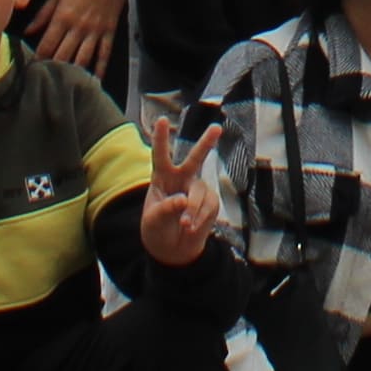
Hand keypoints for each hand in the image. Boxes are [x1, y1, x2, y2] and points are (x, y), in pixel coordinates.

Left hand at [31, 0, 131, 73]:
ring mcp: (95, 31)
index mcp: (62, 17)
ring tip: (66, 86)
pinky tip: (95, 81)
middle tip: (45, 83)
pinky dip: (100, 69)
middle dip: (53, 70)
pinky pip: (104, 54)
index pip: (47, 45)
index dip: (38, 59)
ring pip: (83, 59)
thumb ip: (43, 14)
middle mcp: (78, 28)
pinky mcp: (109, 31)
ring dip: (74, 73)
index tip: (31, 70)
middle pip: (63, 56)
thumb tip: (28, 32)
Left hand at [136, 110, 218, 268]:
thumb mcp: (153, 221)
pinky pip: (209, 207)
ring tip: (184, 226)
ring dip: (192, 211)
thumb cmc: (157, 230)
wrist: (173, 251)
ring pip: (200, 194)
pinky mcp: (210, 202)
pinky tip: (192, 228)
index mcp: (162, 178)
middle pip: (195, 158)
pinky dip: (201, 219)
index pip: (161, 156)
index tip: (161, 120)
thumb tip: (184, 200)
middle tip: (216, 128)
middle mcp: (182, 179)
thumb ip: (166, 209)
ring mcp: (197, 190)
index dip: (161, 138)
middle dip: (206, 143)